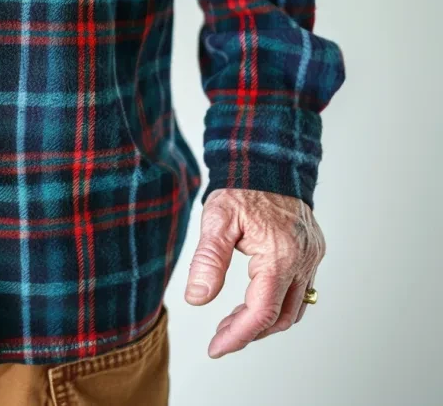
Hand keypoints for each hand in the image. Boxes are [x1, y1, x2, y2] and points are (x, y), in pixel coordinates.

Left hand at [184, 189, 324, 357]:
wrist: (268, 161)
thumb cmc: (241, 188)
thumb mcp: (216, 220)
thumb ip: (208, 261)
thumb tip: (197, 299)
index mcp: (279, 255)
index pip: (261, 312)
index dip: (238, 336)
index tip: (216, 348)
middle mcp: (303, 260)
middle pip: (280, 317)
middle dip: (248, 331)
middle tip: (219, 336)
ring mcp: (312, 257)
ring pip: (294, 308)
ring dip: (264, 321)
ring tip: (232, 322)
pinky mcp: (313, 252)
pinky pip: (300, 291)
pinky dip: (277, 303)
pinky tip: (253, 300)